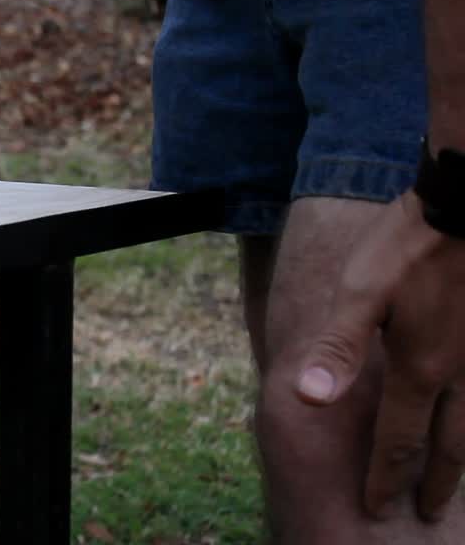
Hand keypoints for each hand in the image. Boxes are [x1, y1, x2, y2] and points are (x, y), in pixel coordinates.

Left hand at [296, 189, 464, 521]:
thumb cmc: (407, 247)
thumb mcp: (359, 293)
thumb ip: (337, 347)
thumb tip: (310, 397)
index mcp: (420, 369)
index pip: (400, 441)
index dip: (386, 477)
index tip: (377, 506)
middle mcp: (461, 373)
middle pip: (449, 446)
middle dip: (434, 482)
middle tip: (428, 511)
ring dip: (464, 457)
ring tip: (456, 477)